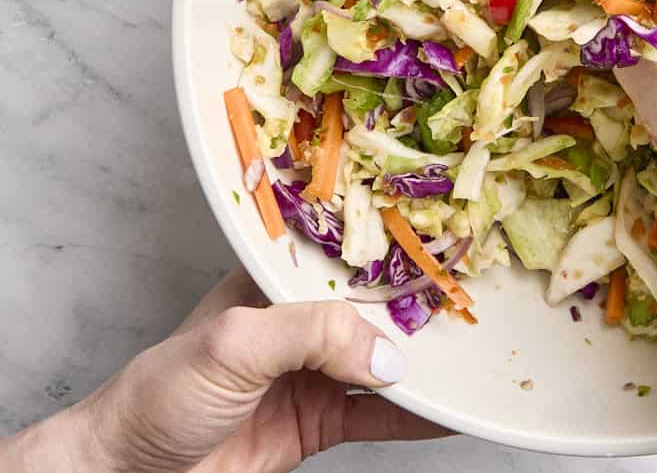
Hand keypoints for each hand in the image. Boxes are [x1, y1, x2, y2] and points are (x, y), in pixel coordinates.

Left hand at [3, 268, 446, 471]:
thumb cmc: (158, 394)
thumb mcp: (234, 343)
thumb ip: (311, 334)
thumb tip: (386, 356)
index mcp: (276, 281)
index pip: (347, 257)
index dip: (395, 251)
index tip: (449, 249)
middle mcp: (300, 322)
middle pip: (376, 310)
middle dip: (423, 310)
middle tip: (481, 308)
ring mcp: (312, 374)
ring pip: (384, 363)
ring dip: (426, 365)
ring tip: (478, 359)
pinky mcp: (318, 422)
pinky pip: (379, 417)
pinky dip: (417, 417)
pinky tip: (450, 413)